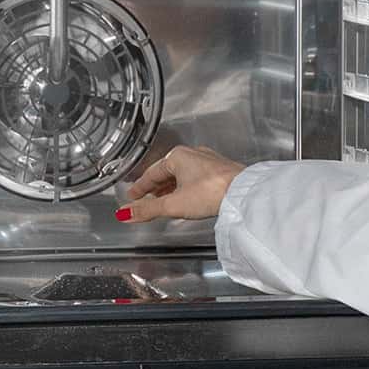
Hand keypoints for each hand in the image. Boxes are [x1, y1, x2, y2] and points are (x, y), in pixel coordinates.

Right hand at [118, 145, 244, 221]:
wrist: (242, 193)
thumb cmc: (211, 192)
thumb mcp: (173, 204)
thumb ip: (148, 209)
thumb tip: (125, 213)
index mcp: (177, 157)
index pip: (151, 173)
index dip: (140, 186)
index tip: (132, 195)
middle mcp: (192, 154)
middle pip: (166, 172)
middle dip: (155, 186)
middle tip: (145, 198)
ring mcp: (207, 161)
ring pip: (182, 174)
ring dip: (170, 187)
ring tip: (164, 200)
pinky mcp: (220, 170)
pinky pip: (195, 177)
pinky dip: (185, 186)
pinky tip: (187, 196)